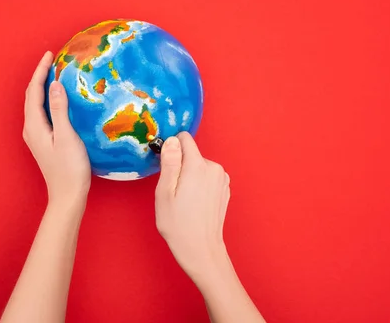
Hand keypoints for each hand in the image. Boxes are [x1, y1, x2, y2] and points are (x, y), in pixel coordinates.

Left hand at [23, 51, 90, 210]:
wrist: (67, 195)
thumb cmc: (70, 168)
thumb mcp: (67, 136)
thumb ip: (60, 110)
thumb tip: (55, 85)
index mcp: (34, 126)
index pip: (34, 92)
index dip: (40, 71)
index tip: (49, 55)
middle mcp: (31, 129)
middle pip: (32, 96)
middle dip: (40, 76)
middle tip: (52, 60)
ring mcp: (36, 136)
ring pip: (36, 104)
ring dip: (43, 87)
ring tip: (55, 73)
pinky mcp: (44, 141)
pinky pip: (42, 113)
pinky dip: (48, 100)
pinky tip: (59, 99)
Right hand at [155, 132, 230, 284]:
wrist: (201, 250)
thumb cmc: (178, 225)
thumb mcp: (164, 192)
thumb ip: (169, 163)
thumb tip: (172, 141)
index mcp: (198, 166)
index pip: (184, 139)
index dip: (171, 148)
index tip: (165, 166)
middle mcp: (214, 169)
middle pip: (191, 154)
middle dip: (179, 166)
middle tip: (172, 190)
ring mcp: (222, 180)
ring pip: (199, 166)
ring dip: (189, 176)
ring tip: (183, 199)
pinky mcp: (224, 190)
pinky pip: (207, 177)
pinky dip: (199, 185)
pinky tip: (194, 203)